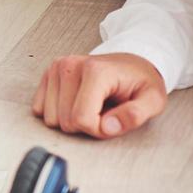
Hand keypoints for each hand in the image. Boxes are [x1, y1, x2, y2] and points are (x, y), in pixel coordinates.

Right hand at [32, 53, 166, 138]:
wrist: (130, 62)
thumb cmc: (140, 81)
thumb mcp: (153, 100)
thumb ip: (135, 116)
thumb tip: (108, 127)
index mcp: (96, 72)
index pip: (82, 119)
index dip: (99, 130)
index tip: (113, 122)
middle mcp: (70, 66)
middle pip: (65, 121)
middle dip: (85, 126)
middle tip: (104, 113)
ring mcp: (56, 68)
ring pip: (50, 117)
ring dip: (71, 119)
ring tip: (91, 106)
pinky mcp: (48, 73)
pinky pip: (40, 108)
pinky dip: (58, 112)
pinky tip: (75, 103)